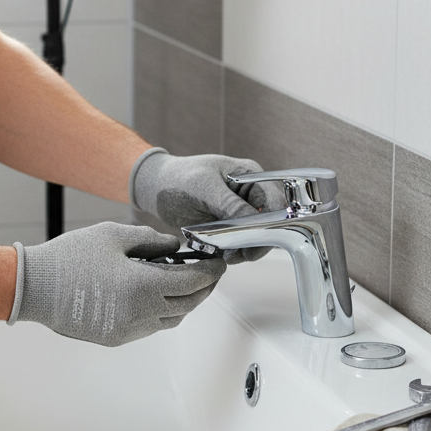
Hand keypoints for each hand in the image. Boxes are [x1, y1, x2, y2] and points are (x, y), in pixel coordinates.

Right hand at [9, 222, 225, 345]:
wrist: (35, 288)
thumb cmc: (69, 259)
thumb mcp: (114, 235)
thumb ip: (151, 240)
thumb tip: (175, 248)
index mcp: (144, 286)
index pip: (193, 282)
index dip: (210, 271)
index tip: (218, 262)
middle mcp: (141, 313)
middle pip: (188, 304)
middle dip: (203, 288)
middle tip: (208, 273)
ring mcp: (129, 329)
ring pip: (172, 319)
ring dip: (184, 302)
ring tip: (182, 283)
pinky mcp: (116, 337)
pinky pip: (151, 327)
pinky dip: (162, 312)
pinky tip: (155, 295)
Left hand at [128, 148, 279, 262]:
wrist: (155, 188)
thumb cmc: (177, 179)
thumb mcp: (204, 188)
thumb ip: (229, 205)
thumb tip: (252, 221)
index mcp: (250, 176)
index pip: (275, 201)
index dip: (273, 222)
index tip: (261, 240)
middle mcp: (249, 194)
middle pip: (269, 222)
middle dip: (257, 240)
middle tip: (243, 254)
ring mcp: (239, 212)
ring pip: (255, 236)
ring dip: (244, 249)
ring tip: (228, 255)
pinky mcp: (228, 227)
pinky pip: (239, 243)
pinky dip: (233, 252)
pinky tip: (221, 254)